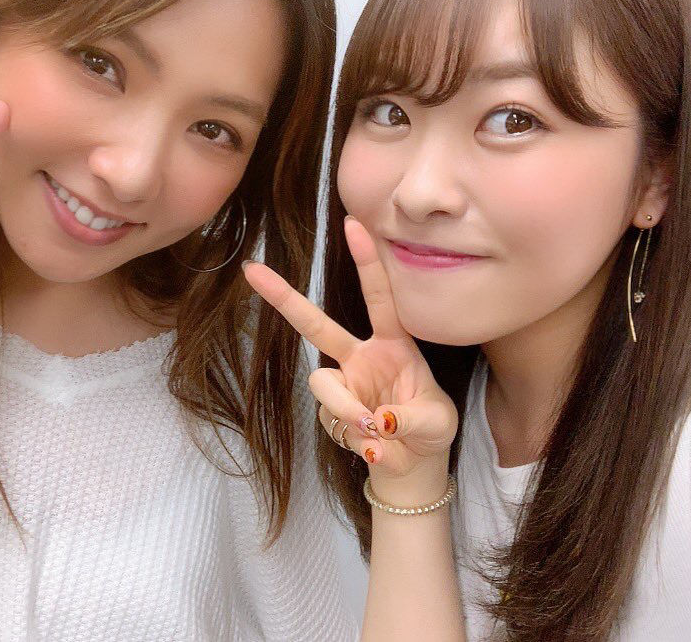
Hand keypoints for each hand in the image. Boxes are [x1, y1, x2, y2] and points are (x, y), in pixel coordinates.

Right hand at [242, 216, 457, 481]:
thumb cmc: (431, 430)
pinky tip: (376, 447)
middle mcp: (361, 357)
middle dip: (284, 297)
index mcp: (393, 344)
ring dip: (347, 410)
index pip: (380, 297)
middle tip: (253, 271)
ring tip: (376, 433)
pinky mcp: (331, 413)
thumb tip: (377, 421)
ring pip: (322, 384)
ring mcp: (343, 384)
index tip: (352, 223)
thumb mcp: (437, 424)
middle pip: (316, 325)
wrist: (414, 466)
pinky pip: (330, 420)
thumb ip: (411, 419)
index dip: (367, 262)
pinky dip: (355, 438)